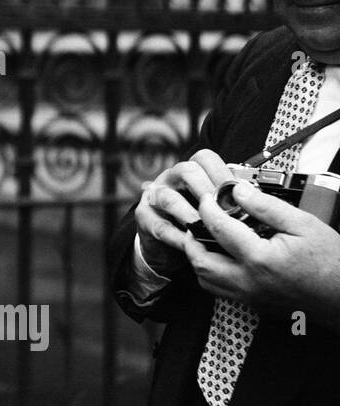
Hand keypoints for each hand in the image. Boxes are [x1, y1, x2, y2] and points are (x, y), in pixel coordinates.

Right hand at [135, 150, 235, 275]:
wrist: (169, 247)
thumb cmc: (197, 224)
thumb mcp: (216, 209)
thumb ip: (230, 202)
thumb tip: (259, 204)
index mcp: (191, 172)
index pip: (204, 158)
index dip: (222, 173)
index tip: (238, 193)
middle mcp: (171, 179)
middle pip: (186, 171)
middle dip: (208, 191)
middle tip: (224, 210)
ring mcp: (154, 197)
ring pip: (169, 197)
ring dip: (191, 214)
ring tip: (207, 226)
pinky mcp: (144, 218)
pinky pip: (160, 225)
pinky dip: (178, 236)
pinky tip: (192, 242)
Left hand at [182, 180, 339, 318]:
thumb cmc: (332, 261)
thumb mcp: (304, 224)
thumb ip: (267, 207)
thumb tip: (239, 192)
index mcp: (260, 259)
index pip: (218, 229)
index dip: (208, 208)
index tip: (208, 197)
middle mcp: (249, 281)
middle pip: (200, 260)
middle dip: (191, 237)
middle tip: (198, 219)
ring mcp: (249, 297)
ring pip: (205, 279)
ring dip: (198, 257)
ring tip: (205, 238)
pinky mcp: (253, 304)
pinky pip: (219, 290)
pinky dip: (211, 273)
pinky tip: (222, 257)